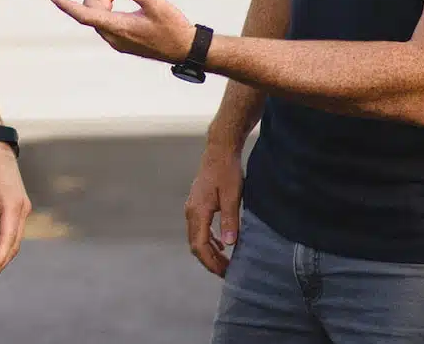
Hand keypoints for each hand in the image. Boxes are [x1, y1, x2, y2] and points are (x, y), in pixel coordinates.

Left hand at [50, 0, 194, 64]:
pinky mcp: (125, 41)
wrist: (185, 49)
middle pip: (92, 10)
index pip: (85, 15)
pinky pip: (108, 21)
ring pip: (100, 16)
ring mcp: (119, 40)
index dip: (68, 5)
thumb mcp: (158, 6)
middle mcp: (114, 36)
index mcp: (118, 28)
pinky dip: (111, 7)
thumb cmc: (173, 29)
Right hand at [185, 137, 243, 276]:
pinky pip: (199, 229)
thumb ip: (230, 219)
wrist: (219, 150)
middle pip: (195, 245)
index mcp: (198, 211)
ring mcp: (192, 208)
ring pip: (196, 238)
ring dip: (209, 252)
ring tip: (226, 262)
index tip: (226, 272)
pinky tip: (221, 244)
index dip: (211, 262)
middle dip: (210, 261)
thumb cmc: (227, 171)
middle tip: (228, 272)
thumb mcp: (232, 195)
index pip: (200, 245)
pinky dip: (209, 241)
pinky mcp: (197, 205)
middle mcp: (191, 211)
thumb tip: (230, 244)